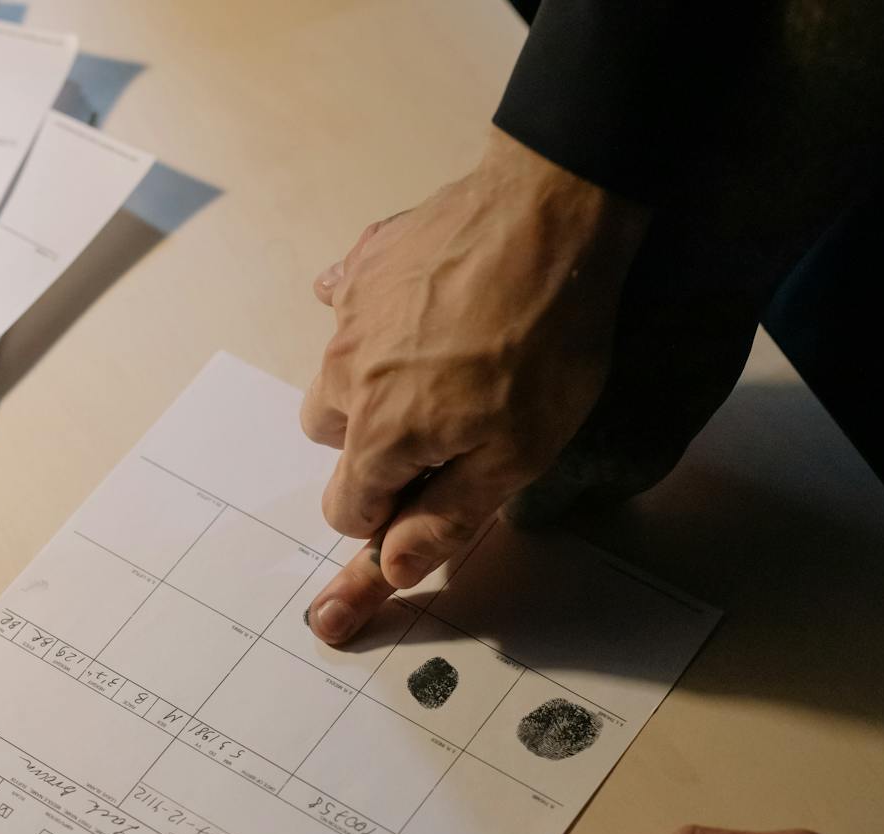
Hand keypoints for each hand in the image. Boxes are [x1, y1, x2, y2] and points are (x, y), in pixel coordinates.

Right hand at [300, 128, 644, 643]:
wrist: (550, 214)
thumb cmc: (544, 344)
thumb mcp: (517, 455)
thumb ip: (447, 516)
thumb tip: (392, 568)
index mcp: (379, 434)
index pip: (345, 508)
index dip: (387, 516)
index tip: (433, 492)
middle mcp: (345, 374)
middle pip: (333, 438)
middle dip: (376, 443)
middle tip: (448, 421)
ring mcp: (348, 311)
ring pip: (340, 371)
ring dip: (376, 380)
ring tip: (446, 359)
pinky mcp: (364, 259)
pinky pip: (347, 301)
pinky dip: (376, 315)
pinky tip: (425, 304)